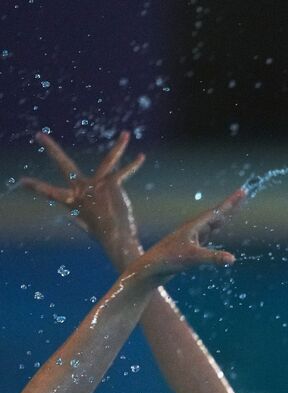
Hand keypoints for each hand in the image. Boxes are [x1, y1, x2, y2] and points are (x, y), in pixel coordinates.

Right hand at [21, 132, 144, 258]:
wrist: (116, 238)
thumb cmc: (101, 236)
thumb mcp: (85, 227)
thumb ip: (78, 220)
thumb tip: (70, 217)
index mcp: (71, 201)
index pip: (49, 192)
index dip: (35, 186)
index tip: (22, 181)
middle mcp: (82, 190)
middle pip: (64, 165)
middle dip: (51, 148)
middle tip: (39, 135)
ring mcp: (98, 185)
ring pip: (108, 161)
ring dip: (118, 147)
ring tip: (126, 134)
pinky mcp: (112, 185)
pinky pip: (124, 172)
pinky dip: (133, 165)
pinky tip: (140, 156)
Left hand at [122, 189, 242, 286]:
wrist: (151, 268)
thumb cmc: (168, 260)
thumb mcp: (193, 258)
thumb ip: (213, 257)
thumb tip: (233, 259)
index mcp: (194, 227)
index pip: (217, 212)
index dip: (230, 202)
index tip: (242, 191)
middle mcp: (194, 229)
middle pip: (216, 214)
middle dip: (230, 206)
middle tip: (242, 195)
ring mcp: (191, 238)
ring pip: (212, 224)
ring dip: (223, 216)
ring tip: (232, 210)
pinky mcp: (189, 247)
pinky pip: (207, 235)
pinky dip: (215, 230)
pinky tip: (216, 230)